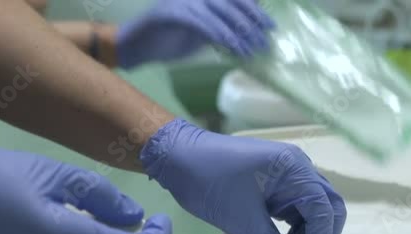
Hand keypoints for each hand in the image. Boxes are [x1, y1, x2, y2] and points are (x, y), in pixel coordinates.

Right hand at [117, 0, 274, 67]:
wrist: (139, 45)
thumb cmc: (172, 37)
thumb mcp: (204, 29)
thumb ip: (223, 25)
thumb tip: (250, 30)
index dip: (254, 10)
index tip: (270, 26)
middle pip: (231, 3)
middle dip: (251, 22)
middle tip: (265, 40)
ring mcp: (183, 0)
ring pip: (219, 14)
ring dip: (238, 34)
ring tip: (252, 51)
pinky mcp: (172, 12)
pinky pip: (203, 24)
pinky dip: (220, 37)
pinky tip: (233, 50)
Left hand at [141, 118, 345, 233]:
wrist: (177, 157)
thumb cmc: (207, 179)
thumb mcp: (240, 219)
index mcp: (294, 168)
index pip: (323, 210)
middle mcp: (298, 168)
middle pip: (328, 208)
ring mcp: (288, 176)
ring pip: (314, 212)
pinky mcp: (276, 186)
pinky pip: (296, 212)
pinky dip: (295, 233)